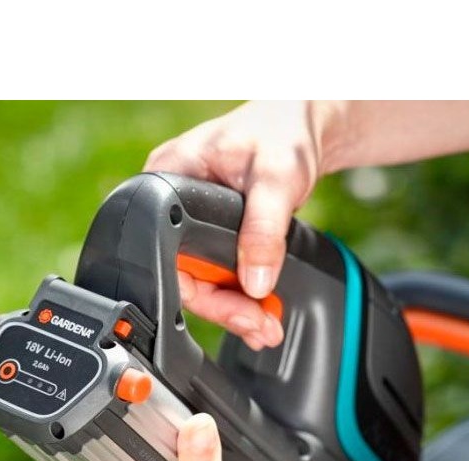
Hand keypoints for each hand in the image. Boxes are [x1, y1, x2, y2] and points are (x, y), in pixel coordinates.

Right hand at [144, 101, 345, 350]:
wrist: (302, 125)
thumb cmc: (282, 132)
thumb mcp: (276, 177)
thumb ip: (264, 230)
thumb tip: (255, 282)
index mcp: (167, 178)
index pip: (166, 253)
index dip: (199, 289)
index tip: (234, 309)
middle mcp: (171, 204)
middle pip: (184, 275)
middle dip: (224, 308)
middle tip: (260, 327)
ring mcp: (190, 223)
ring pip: (202, 281)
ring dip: (236, 310)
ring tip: (266, 326)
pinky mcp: (210, 236)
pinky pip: (217, 274)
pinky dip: (241, 297)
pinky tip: (262, 312)